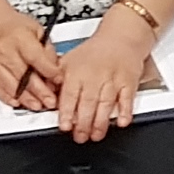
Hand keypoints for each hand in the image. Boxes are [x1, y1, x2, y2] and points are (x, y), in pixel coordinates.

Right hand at [0, 5, 65, 114]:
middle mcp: (6, 52)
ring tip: (38, 105)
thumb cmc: (15, 27)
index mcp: (20, 38)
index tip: (59, 80)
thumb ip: (48, 50)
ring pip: (12, 86)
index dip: (49, 72)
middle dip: (40, 91)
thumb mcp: (37, 30)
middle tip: (52, 101)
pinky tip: (19, 103)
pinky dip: (9, 98)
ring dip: (27, 99)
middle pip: (25, 76)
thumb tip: (56, 69)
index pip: (36, 58)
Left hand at [61, 8, 159, 142]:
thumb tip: (44, 95)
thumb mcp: (69, 60)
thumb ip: (55, 78)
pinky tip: (121, 121)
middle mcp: (94, 75)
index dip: (67, 112)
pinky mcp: (128, 81)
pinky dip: (125, 110)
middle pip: (87, 102)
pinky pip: (127, 98)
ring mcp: (112, 79)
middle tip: (80, 137)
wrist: (121, 36)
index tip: (65, 126)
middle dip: (83, 123)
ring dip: (101, 122)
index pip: (70, 95)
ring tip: (96, 135)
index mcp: (77, 71)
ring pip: (105, 103)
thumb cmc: (95, 51)